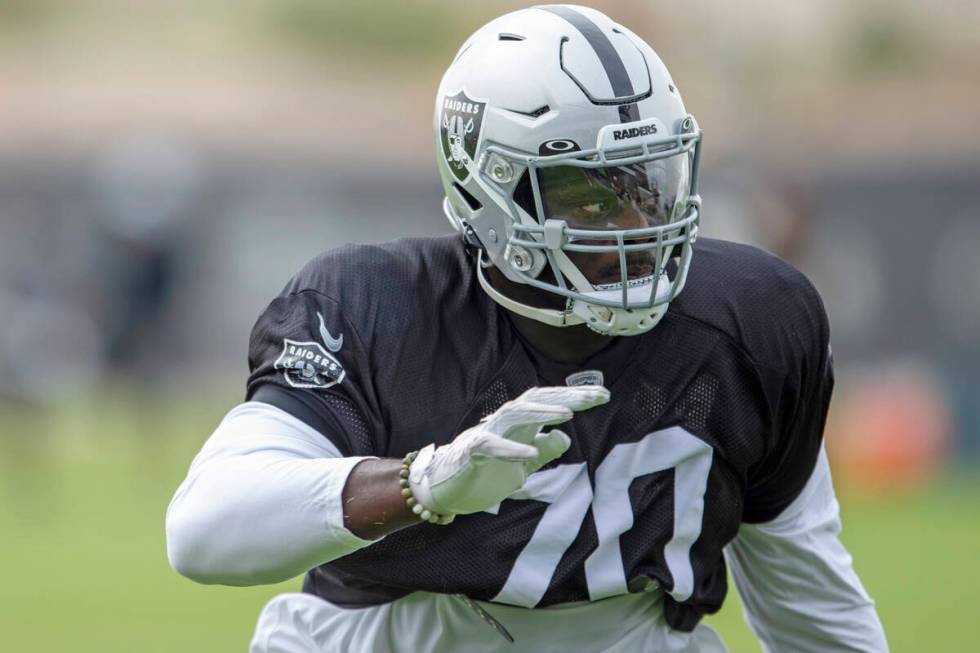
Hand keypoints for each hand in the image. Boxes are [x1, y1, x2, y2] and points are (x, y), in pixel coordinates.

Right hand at [408, 385, 609, 515]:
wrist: (444, 489)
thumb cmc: (483, 473)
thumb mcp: (522, 465)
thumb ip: (543, 450)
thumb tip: (565, 436)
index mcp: (518, 425)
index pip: (548, 403)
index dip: (574, 398)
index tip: (603, 396)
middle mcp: (503, 423)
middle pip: (536, 401)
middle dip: (566, 397)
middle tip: (596, 396)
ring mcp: (485, 434)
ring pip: (514, 415)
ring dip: (540, 414)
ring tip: (568, 414)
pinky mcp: (470, 453)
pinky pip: (490, 446)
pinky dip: (509, 449)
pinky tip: (529, 453)